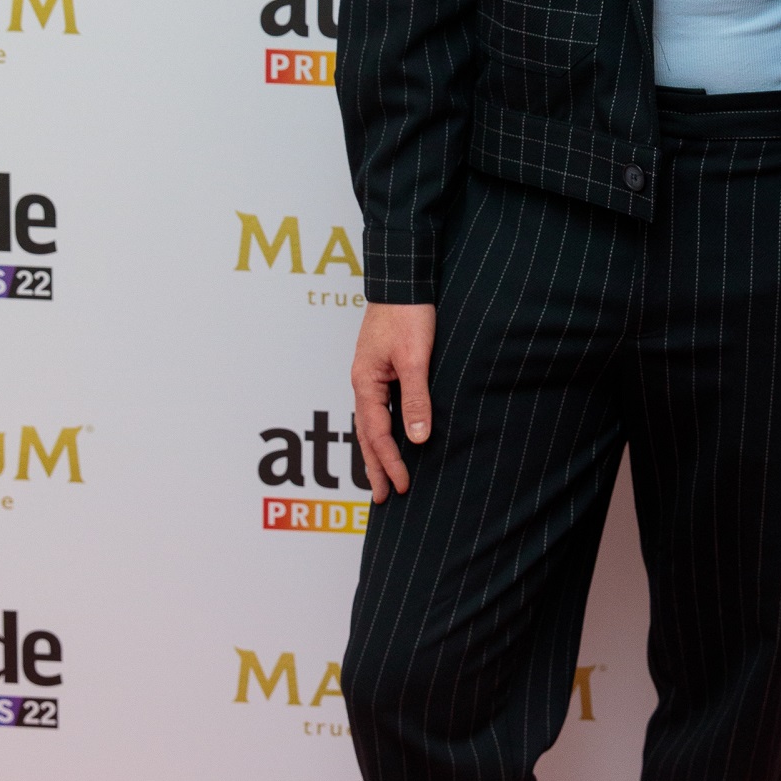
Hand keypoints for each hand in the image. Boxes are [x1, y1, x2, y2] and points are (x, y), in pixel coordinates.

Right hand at [351, 301, 436, 499]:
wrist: (403, 281)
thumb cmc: (408, 315)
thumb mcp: (414, 358)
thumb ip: (415, 398)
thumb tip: (417, 438)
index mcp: (365, 383)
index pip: (377, 434)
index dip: (390, 463)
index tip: (402, 487)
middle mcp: (363, 383)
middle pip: (366, 435)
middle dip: (375, 468)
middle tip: (382, 498)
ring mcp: (370, 376)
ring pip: (371, 423)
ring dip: (377, 452)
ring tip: (382, 478)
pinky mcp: (380, 369)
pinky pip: (379, 408)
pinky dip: (383, 430)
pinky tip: (392, 438)